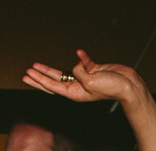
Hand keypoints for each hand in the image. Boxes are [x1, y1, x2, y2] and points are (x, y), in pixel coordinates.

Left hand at [23, 49, 145, 105]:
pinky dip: (82, 57)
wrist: (128, 85)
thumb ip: (79, 72)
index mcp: (74, 93)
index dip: (38, 80)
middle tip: (27, 72)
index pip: (52, 86)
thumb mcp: (91, 81)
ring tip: (37, 65)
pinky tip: (80, 53)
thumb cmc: (110, 87)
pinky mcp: (93, 70)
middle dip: (39, 76)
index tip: (28, 75)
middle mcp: (77, 87)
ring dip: (51, 69)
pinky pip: (83, 62)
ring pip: (64, 72)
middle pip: (53, 80)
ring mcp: (84, 78)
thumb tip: (75, 64)